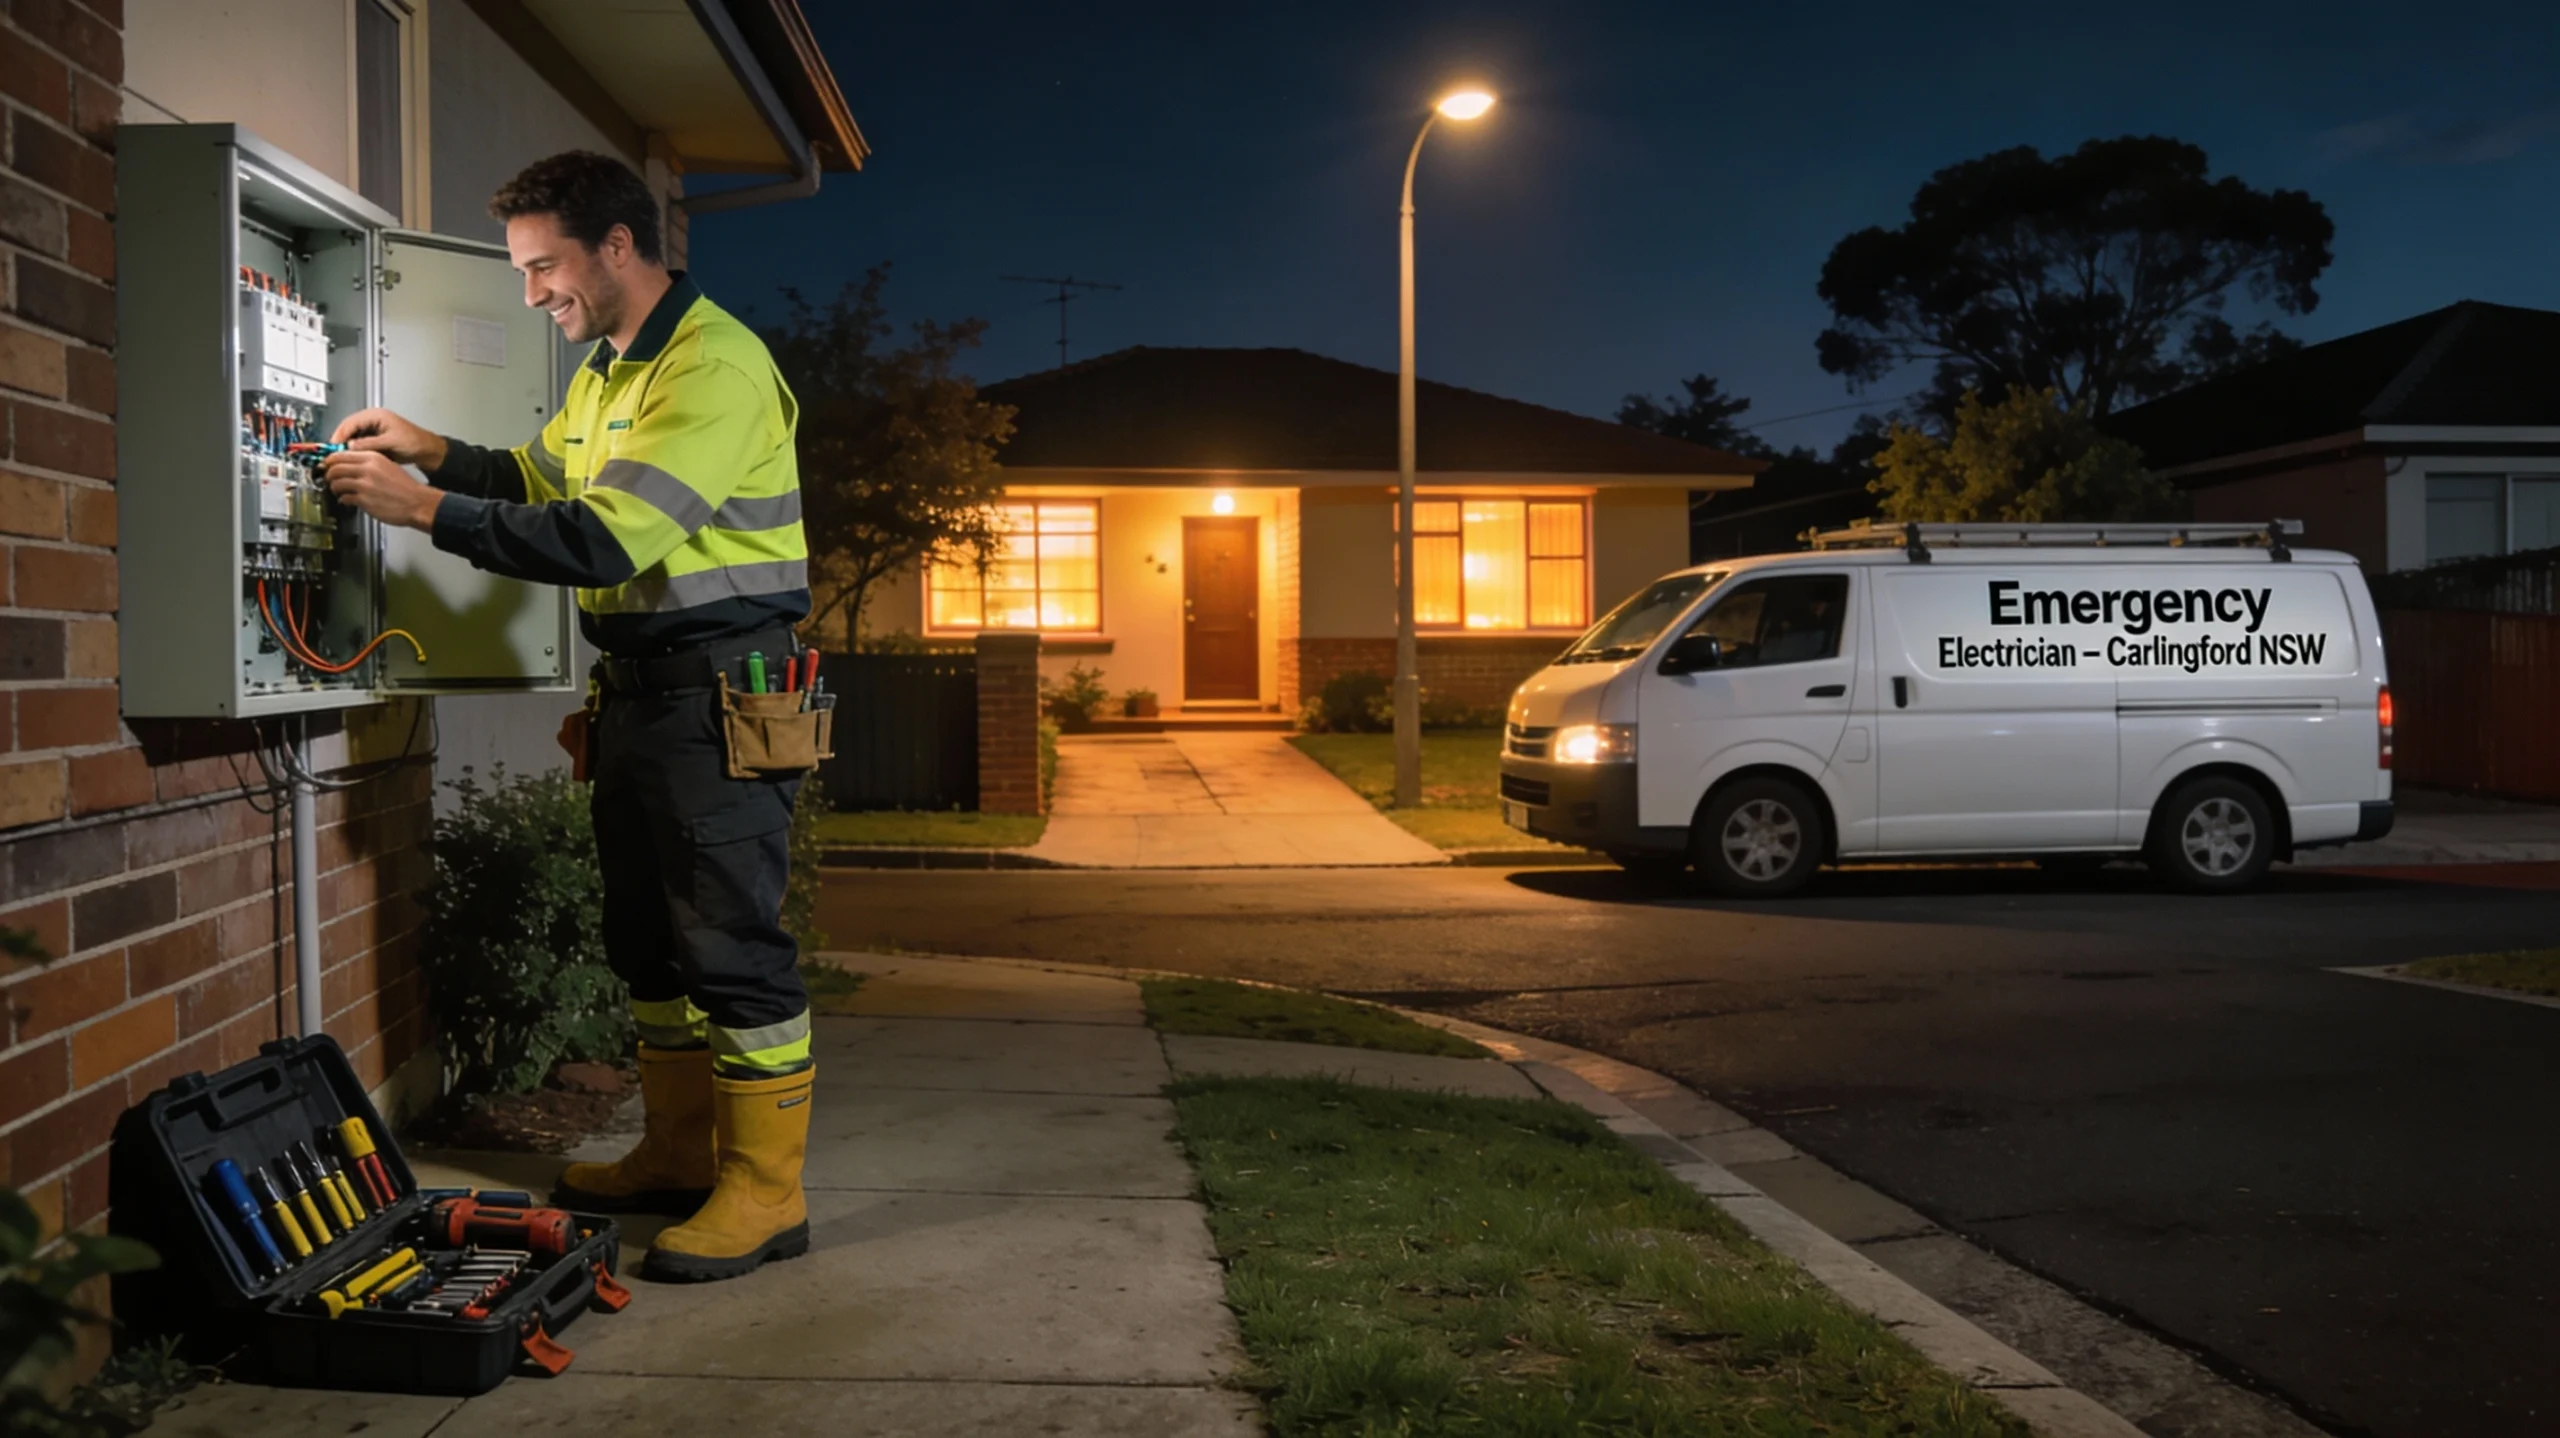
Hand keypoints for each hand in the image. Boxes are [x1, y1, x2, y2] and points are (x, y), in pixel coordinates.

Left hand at [325, 449, 445, 531]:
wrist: (417, 502)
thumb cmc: (405, 486)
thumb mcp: (388, 465)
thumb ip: (369, 462)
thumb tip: (349, 463)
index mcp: (372, 458)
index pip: (340, 455)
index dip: (329, 461)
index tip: (327, 465)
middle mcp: (367, 469)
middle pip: (334, 468)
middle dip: (328, 475)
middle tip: (330, 479)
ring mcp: (364, 485)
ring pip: (336, 483)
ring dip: (334, 488)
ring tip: (338, 490)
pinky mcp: (364, 500)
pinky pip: (344, 498)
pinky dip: (342, 499)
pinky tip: (347, 500)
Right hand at [330, 407, 447, 470]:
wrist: (427, 450)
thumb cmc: (413, 442)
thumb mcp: (391, 442)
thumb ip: (370, 443)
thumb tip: (350, 446)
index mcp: (375, 415)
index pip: (351, 422)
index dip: (340, 434)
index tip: (333, 447)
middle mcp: (371, 420)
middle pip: (348, 428)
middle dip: (340, 441)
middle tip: (333, 455)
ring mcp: (372, 429)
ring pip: (352, 436)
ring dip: (346, 446)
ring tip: (339, 458)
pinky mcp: (374, 439)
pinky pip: (359, 443)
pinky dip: (354, 450)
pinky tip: (350, 459)